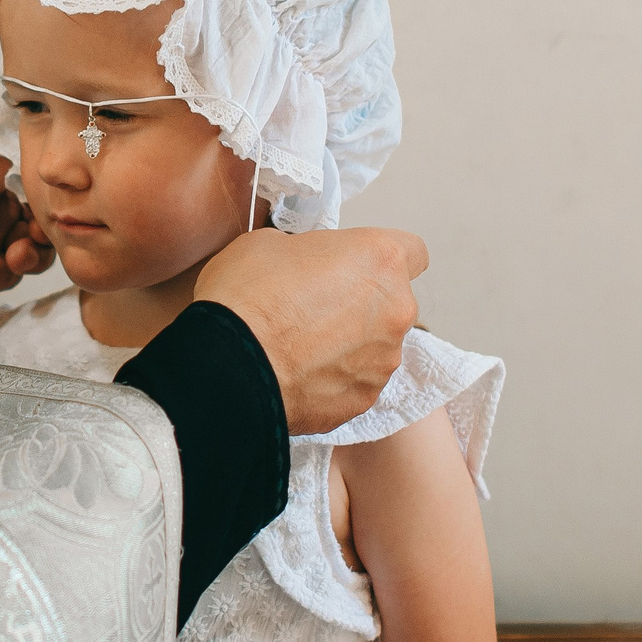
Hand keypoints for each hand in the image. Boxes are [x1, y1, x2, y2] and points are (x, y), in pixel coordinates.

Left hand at [0, 121, 55, 294]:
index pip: (40, 176)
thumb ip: (9, 160)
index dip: (52, 191)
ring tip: (12, 255)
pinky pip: (0, 277)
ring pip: (29, 252)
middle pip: (42, 218)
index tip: (58, 202)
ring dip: (26, 256)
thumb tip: (48, 177)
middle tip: (36, 236)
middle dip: (44, 230)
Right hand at [193, 227, 426, 434]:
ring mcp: (383, 360)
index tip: (357, 264)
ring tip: (301, 345)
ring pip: (375, 345)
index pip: (413, 252)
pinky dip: (334, 377)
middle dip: (361, 303)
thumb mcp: (269, 242)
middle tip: (314, 305)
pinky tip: (298, 372)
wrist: (229, 364)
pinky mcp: (364, 398)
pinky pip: (355, 381)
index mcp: (380, 260)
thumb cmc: (247, 297)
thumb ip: (306, 252)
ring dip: (348, 343)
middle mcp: (395, 310)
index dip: (380, 258)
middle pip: (392, 302)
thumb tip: (306, 268)